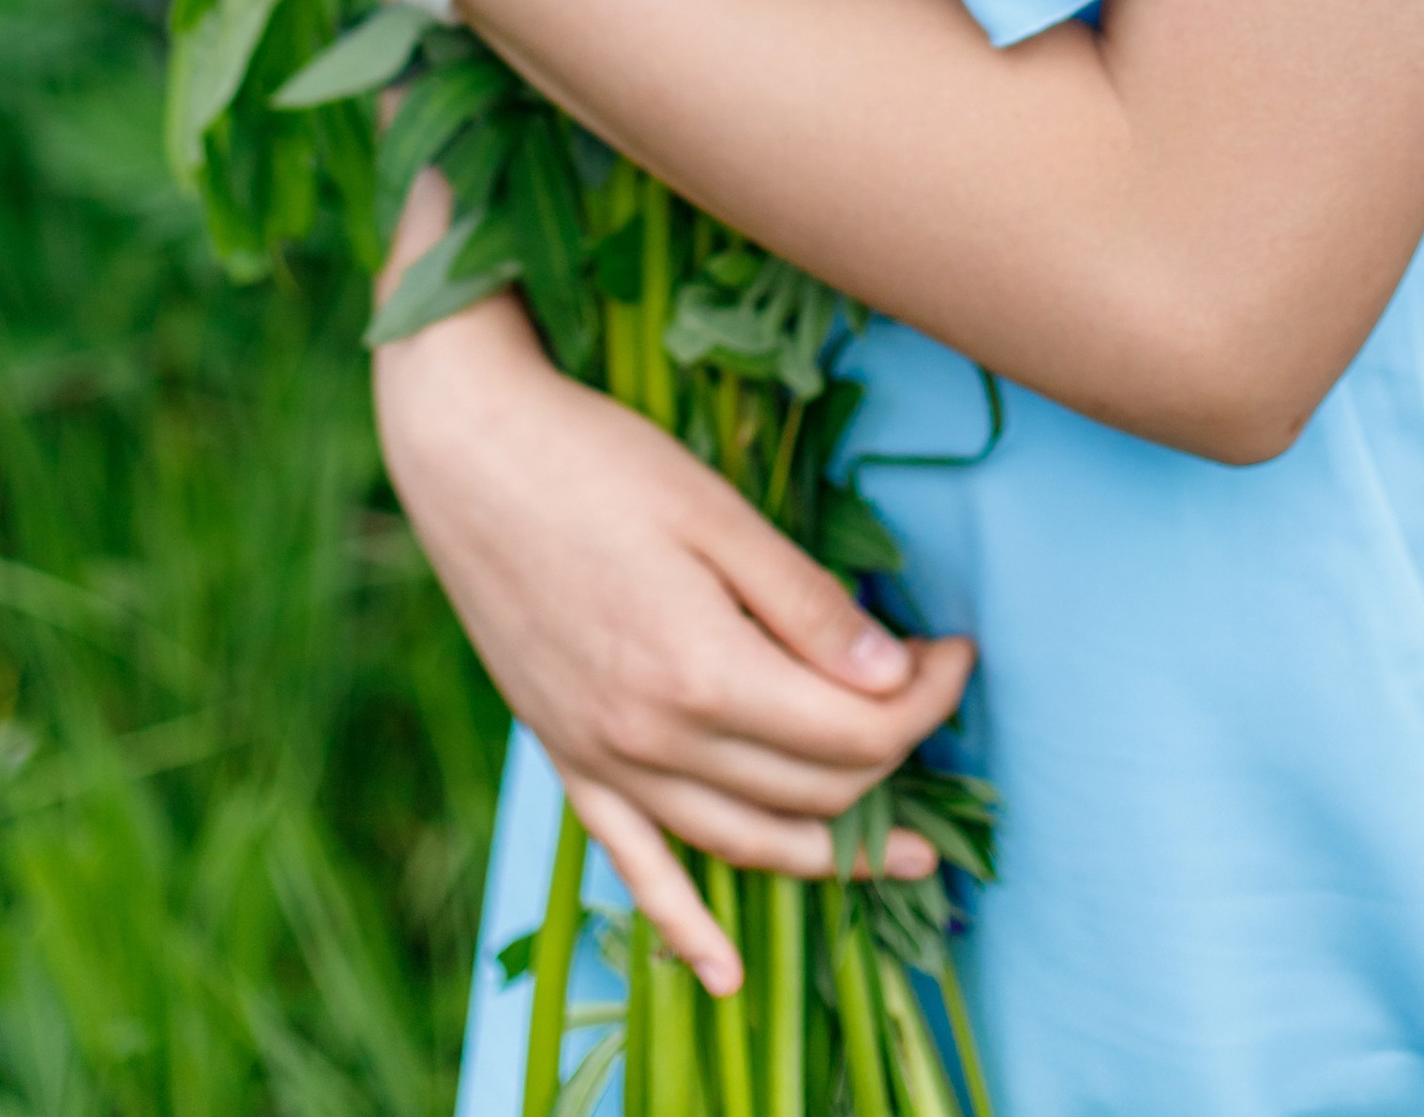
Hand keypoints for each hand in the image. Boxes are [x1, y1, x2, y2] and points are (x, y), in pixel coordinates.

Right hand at [373, 176, 974, 995]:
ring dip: (831, 848)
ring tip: (902, 848)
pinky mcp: (567, 758)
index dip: (926, 698)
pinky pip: (634, 867)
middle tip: (927, 691)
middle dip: (893, 751)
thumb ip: (807, 607)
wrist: (467, 452)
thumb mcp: (718, 513)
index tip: (956, 648)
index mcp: (703, 671)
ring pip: (745, 839)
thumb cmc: (597, 463)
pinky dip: (684, 926)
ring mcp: (604, 759)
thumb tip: (894, 680)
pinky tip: (721, 971)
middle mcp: (655, 738)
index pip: (855, 729)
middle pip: (812, 786)